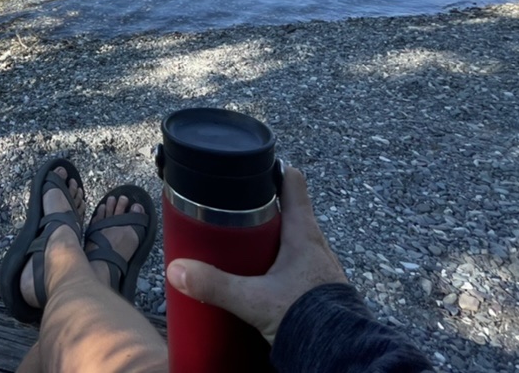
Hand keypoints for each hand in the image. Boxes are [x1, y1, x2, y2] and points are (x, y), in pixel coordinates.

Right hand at [165, 165, 347, 344]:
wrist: (341, 354)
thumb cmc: (310, 317)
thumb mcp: (254, 299)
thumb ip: (214, 285)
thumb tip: (178, 270)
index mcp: (304, 233)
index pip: (293, 184)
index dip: (274, 169)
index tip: (254, 164)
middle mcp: (315, 245)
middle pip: (287, 213)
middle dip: (261, 210)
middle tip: (233, 210)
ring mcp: (317, 268)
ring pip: (290, 241)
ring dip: (269, 240)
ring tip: (241, 245)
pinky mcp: (316, 290)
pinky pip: (294, 267)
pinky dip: (277, 266)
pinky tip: (260, 278)